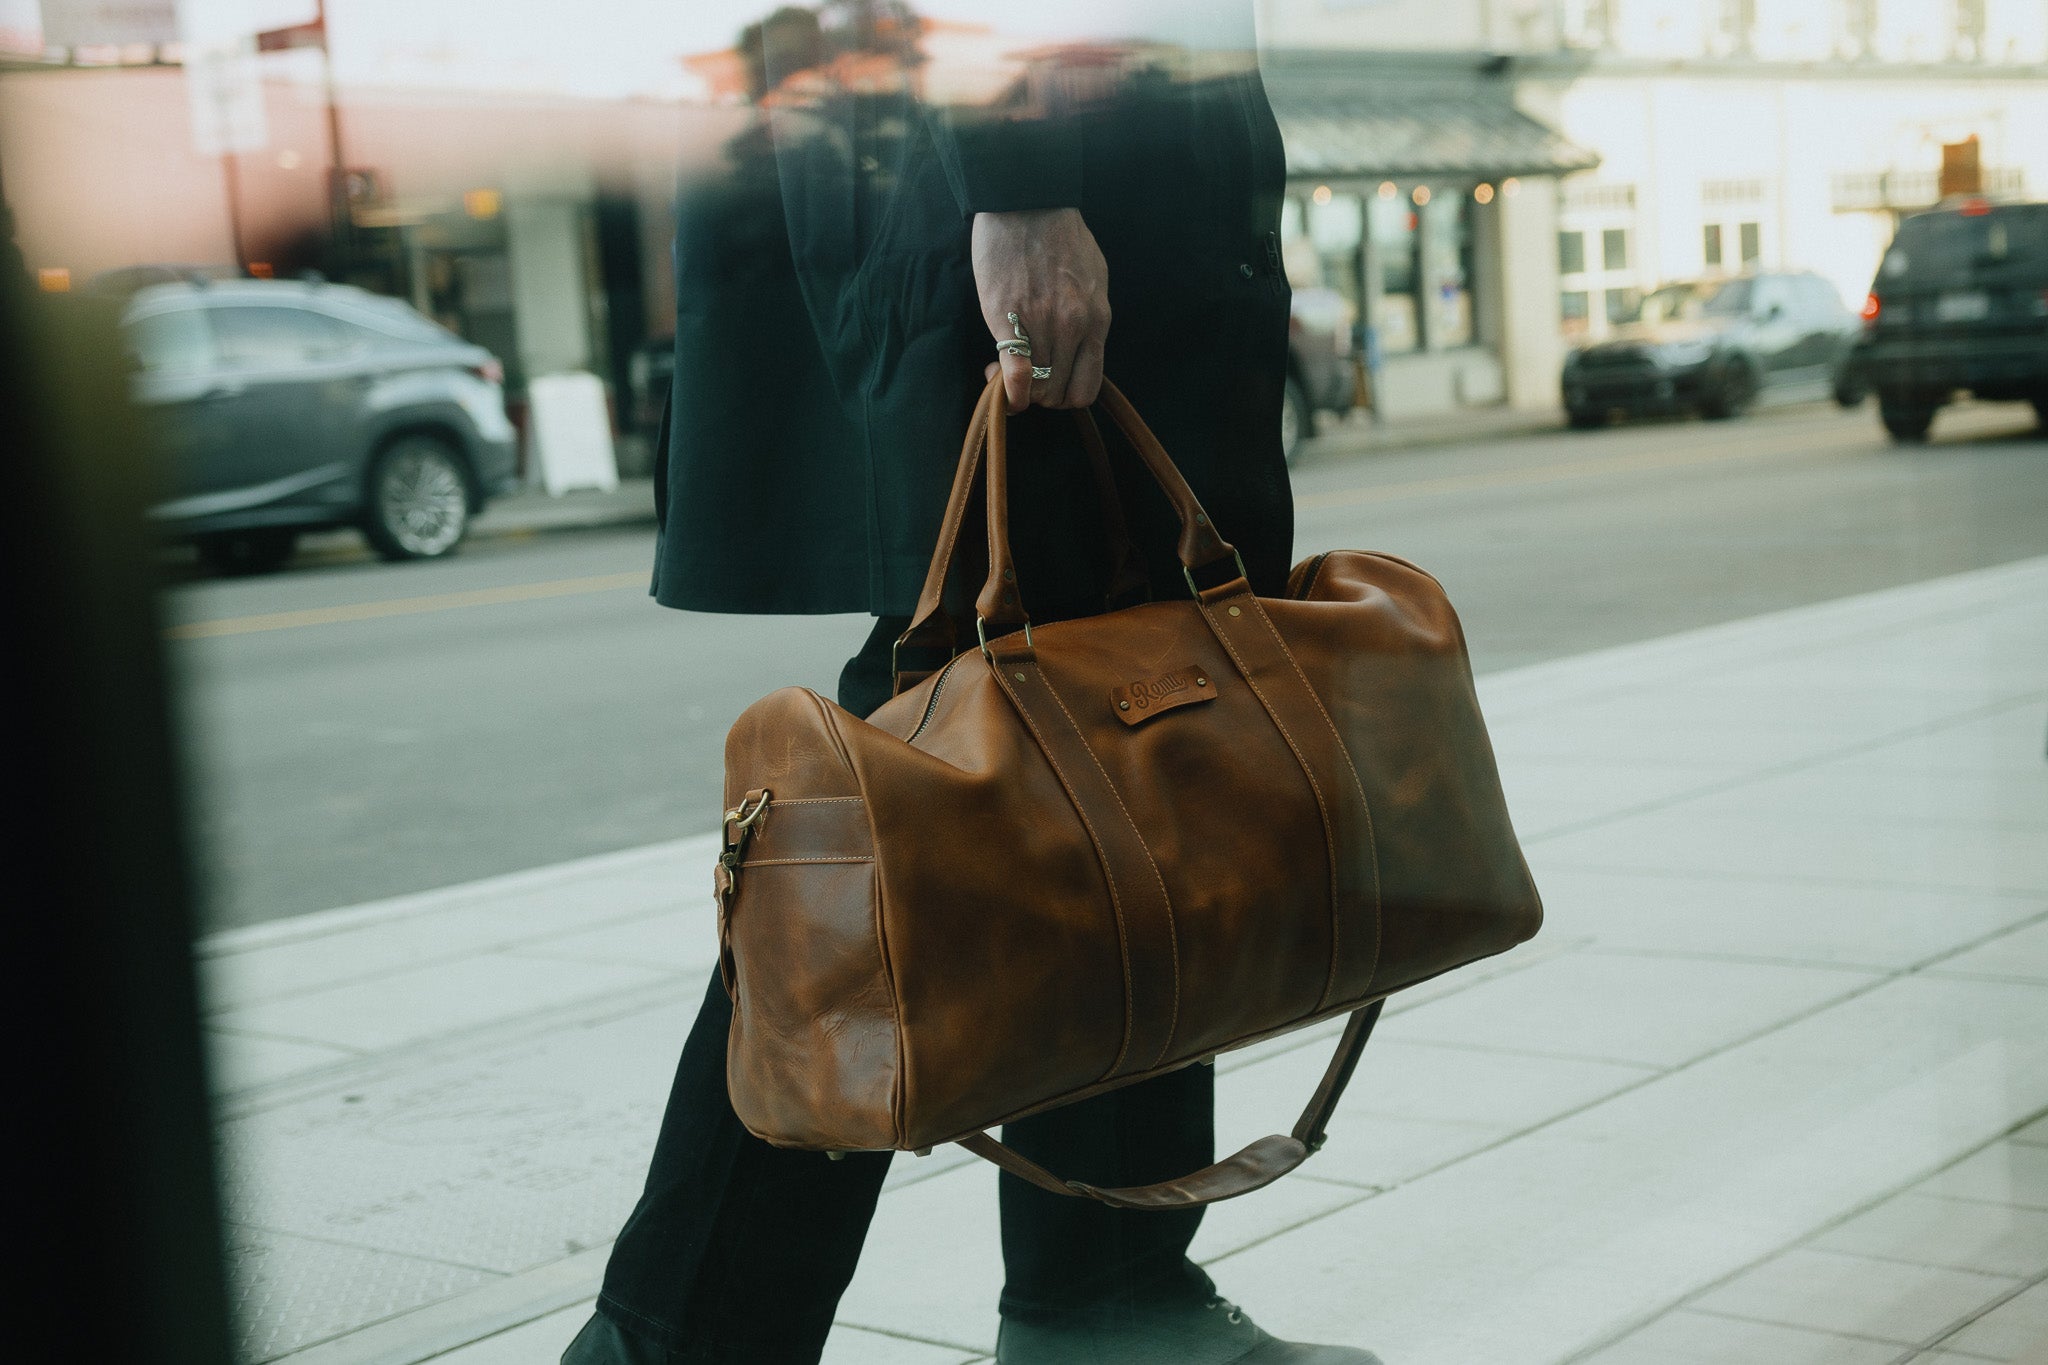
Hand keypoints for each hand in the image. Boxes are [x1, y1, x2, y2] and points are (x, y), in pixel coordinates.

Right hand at [971, 208, 1109, 413]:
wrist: (1027, 202)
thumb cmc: (1060, 236)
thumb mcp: (1094, 278)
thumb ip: (1090, 317)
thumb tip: (1080, 348)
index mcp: (1097, 320)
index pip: (1087, 388)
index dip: (1065, 396)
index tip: (1049, 383)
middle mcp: (1074, 329)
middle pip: (1058, 394)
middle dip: (1039, 395)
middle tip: (1024, 377)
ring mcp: (1042, 325)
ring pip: (1035, 388)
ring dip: (1019, 388)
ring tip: (1004, 368)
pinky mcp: (1009, 319)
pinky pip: (1015, 375)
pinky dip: (1007, 391)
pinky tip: (994, 379)